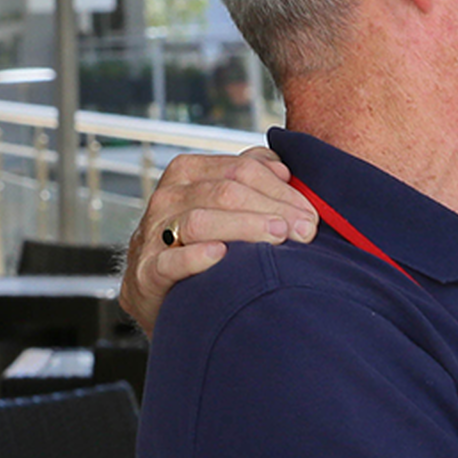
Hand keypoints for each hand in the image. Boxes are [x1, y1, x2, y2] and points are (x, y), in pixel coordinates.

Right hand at [122, 147, 318, 334]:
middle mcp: (168, 198)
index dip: (282, 189)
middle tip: (305, 230)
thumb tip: (283, 168)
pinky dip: (195, 257)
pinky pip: (169, 262)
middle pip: (226, 192)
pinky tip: (220, 255)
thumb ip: (250, 177)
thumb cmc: (202, 241)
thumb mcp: (223, 202)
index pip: (242, 169)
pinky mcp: (146, 272)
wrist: (161, 290)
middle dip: (274, 209)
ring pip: (201, 220)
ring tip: (278, 237)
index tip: (310, 213)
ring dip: (245, 227)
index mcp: (189, 173)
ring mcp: (153, 234)